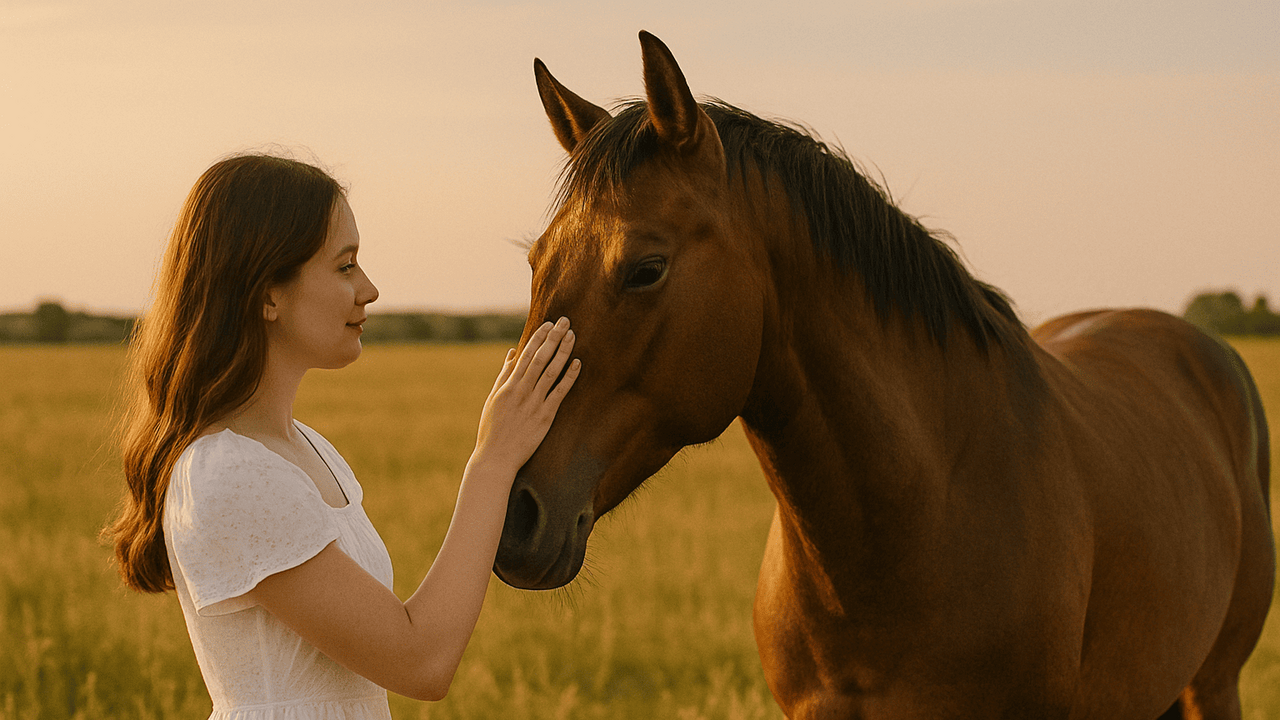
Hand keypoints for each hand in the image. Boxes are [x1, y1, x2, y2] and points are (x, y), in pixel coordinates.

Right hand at [472, 317, 579, 477]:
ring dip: (563, 351)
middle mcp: (522, 391)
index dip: (539, 337)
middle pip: (541, 358)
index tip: (549, 324)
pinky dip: (569, 377)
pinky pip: (560, 393)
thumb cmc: (492, 429)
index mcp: (508, 386)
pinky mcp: (545, 417)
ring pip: (551, 371)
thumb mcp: (493, 399)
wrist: (496, 458)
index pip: (526, 355)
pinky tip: (578, 363)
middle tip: (566, 321)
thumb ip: (504, 376)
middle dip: (553, 338)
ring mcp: (534, 403)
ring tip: (573, 336)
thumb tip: (513, 354)